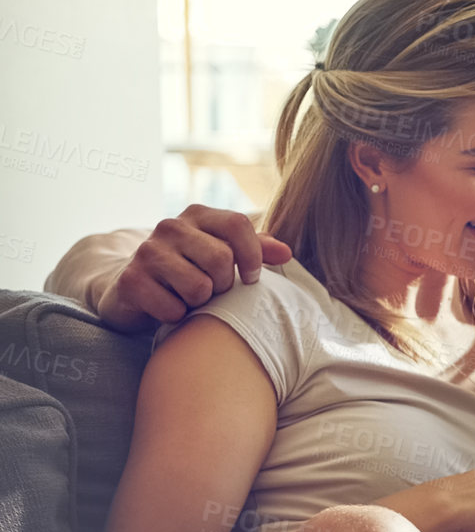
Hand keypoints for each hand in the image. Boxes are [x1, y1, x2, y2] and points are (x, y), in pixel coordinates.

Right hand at [95, 206, 292, 330]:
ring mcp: (147, 252)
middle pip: (221, 258)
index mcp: (198, 215)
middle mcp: (170, 226)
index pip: (237, 224)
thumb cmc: (190, 270)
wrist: (133, 289)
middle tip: (213, 290)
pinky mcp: (131, 280)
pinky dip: (177, 316)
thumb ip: (256, 249)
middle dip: (224, 284)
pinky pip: (173, 309)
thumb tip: (287, 253)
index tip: (251, 278)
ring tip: (190, 298)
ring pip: (199, 286)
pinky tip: (169, 307)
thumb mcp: (223, 254)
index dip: (252, 255)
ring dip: (200, 302)